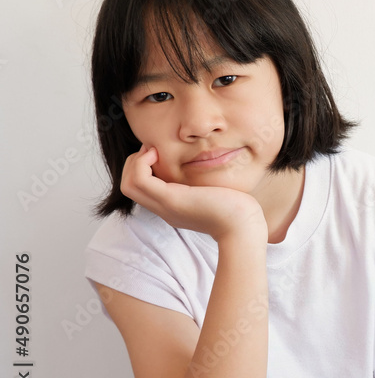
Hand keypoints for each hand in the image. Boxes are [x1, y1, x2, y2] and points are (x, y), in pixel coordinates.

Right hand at [120, 143, 265, 241]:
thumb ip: (205, 184)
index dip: (143, 167)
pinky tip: (158, 154)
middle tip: (153, 150)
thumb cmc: (238, 209)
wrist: (243, 227)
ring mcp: (165, 206)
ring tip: (154, 152)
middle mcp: (164, 209)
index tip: (159, 153)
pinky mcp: (172, 200)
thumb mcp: (215, 193)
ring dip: (135, 162)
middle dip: (134, 163)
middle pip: (128, 187)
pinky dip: (141, 164)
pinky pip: (139, 180)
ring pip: (128, 184)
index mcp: (173, 207)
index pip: (141, 189)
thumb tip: (207, 168)